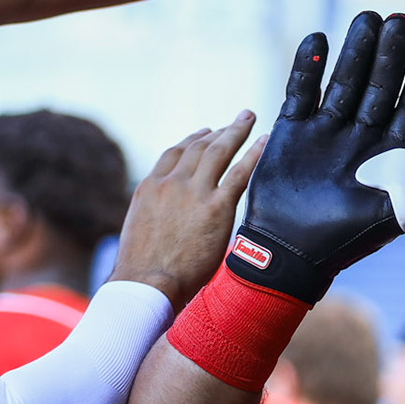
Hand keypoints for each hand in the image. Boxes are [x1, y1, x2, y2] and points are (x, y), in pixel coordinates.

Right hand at [110, 113, 262, 310]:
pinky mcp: (216, 207)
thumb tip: (166, 225)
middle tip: (237, 120)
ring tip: (248, 119)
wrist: (147, 283)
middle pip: (198, 147)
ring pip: (218, 152)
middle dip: (219, 131)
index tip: (204, 133)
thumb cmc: (143, 272)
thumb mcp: (140, 232)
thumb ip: (156, 217)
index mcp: (149, 187)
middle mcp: (170, 183)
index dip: (191, 140)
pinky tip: (264, 142)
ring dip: (236, 131)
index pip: (173, 154)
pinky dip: (253, 154)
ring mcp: (194, 193)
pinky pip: (239, 173)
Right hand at [232, 11, 404, 302]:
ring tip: (368, 18)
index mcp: (392, 156)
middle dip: (391, 54)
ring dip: (356, 50)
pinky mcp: (293, 130)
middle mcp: (363, 137)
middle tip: (401, 19)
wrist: (289, 252)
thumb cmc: (347, 240)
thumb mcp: (394, 218)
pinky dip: (308, 66)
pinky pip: (302, 90)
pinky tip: (317, 38)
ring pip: (345, 80)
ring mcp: (328, 130)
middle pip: (380, 85)